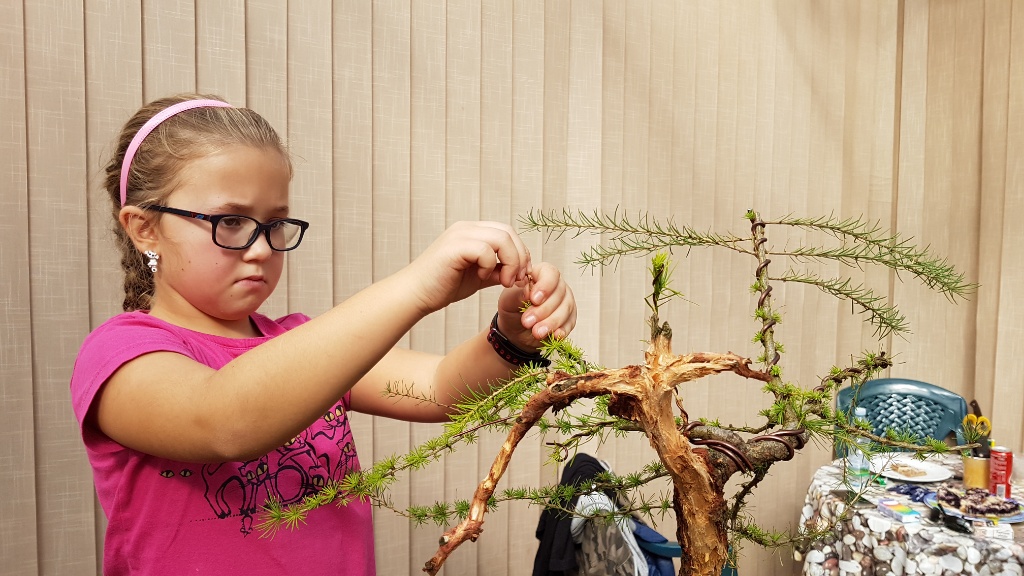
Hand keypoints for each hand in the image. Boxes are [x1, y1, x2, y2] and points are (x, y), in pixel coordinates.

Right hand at [406, 221, 531, 313]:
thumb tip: (520, 273)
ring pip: (501, 238)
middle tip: (518, 280)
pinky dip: (490, 266)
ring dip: (510, 262)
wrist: (416, 294)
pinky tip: (481, 278)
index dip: (521, 253)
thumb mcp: (479, 277)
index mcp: (473, 232)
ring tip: (505, 281)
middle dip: (520, 257)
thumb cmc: (443, 286)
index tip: (521, 276)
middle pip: (508, 232)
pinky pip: (485, 250)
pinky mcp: (454, 247)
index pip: (507, 232)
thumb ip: (497, 271)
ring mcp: (460, 235)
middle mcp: (467, 228)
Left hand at [495, 261, 576, 349]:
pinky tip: (554, 335)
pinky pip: (569, 323)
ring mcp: (565, 301)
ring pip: (565, 309)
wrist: (515, 329)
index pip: (550, 273)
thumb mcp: (508, 300)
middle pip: (559, 293)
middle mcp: (557, 285)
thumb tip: (527, 291)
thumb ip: (518, 294)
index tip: (534, 299)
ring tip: (536, 332)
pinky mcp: (569, 318)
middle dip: (543, 310)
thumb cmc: (512, 308)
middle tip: (527, 322)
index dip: (545, 286)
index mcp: (541, 274)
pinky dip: (561, 330)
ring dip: (551, 322)